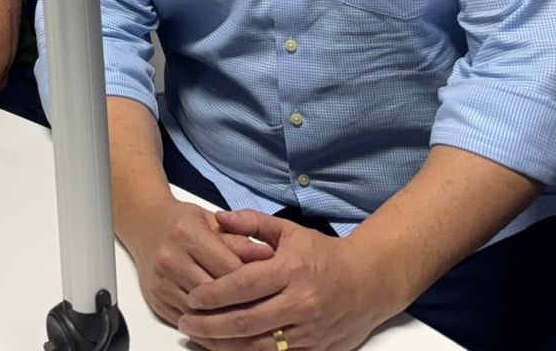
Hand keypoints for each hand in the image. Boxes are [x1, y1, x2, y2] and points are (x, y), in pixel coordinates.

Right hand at [123, 198, 274, 325]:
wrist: (144, 225)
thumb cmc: (183, 222)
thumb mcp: (213, 222)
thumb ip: (240, 240)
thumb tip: (268, 254)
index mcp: (187, 233)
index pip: (228, 267)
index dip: (254, 282)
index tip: (274, 290)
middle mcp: (170, 258)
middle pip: (215, 294)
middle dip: (243, 306)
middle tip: (270, 315)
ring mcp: (161, 282)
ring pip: (202, 314)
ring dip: (228, 326)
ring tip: (254, 330)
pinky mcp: (157, 300)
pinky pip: (188, 323)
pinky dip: (209, 333)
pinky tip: (227, 335)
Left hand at [178, 210, 395, 350]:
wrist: (368, 282)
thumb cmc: (322, 254)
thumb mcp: (289, 231)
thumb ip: (252, 222)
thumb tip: (219, 217)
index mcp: (291, 271)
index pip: (244, 285)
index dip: (214, 294)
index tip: (192, 298)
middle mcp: (301, 304)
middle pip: (247, 321)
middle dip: (211, 325)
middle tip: (186, 322)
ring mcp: (310, 331)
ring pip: (259, 346)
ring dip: (225, 345)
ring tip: (199, 338)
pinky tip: (228, 349)